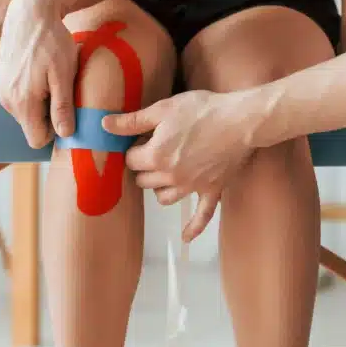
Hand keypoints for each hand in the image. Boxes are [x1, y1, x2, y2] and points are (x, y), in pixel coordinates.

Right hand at [0, 0, 78, 148]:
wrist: (30, 12)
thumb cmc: (51, 42)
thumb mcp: (64, 74)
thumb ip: (62, 107)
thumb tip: (65, 134)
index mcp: (22, 102)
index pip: (37, 139)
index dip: (55, 129)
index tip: (66, 109)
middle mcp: (7, 100)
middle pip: (31, 125)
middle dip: (48, 114)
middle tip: (61, 88)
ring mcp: (1, 89)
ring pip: (25, 111)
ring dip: (40, 101)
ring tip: (51, 76)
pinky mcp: (0, 78)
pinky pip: (18, 97)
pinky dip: (31, 90)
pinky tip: (40, 70)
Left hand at [103, 90, 260, 240]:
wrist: (241, 120)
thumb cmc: (202, 110)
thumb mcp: (164, 109)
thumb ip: (132, 121)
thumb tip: (104, 125)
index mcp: (156, 156)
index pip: (131, 160)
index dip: (134, 147)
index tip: (144, 137)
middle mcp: (170, 176)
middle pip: (144, 180)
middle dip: (144, 167)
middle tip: (154, 150)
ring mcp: (192, 187)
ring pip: (164, 197)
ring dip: (159, 188)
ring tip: (163, 174)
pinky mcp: (212, 190)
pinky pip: (202, 216)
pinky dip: (193, 228)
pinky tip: (185, 237)